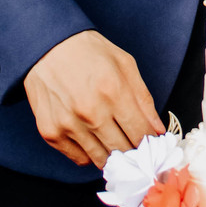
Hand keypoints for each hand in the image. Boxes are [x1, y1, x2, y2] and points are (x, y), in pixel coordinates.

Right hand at [24, 30, 163, 166]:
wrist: (47, 47)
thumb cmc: (90, 53)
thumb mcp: (125, 65)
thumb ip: (144, 99)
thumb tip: (157, 130)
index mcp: (113, 91)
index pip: (141, 134)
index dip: (150, 142)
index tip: (152, 143)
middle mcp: (90, 112)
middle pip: (122, 150)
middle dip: (134, 151)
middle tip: (136, 146)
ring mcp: (68, 124)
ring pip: (101, 159)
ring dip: (113, 155)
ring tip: (115, 142)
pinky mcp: (51, 132)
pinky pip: (79, 158)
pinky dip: (90, 153)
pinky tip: (93, 139)